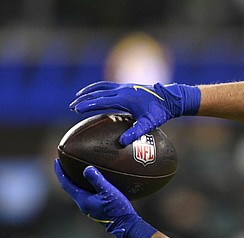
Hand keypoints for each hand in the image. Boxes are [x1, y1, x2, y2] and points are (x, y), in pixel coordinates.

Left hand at [54, 160, 155, 237]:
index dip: (60, 172)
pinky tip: (93, 183)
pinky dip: (85, 186)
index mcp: (82, 200)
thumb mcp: (109, 192)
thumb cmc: (117, 210)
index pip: (66, 184)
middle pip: (70, 187)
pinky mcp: (96, 209)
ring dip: (76, 181)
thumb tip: (87, 168)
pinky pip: (87, 195)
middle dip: (67, 175)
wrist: (126, 226)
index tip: (57, 161)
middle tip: (66, 163)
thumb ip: (97, 180)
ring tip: (78, 171)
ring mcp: (89, 208)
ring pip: (78, 192)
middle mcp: (83, 205)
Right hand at [70, 81, 200, 145]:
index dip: (88, 105)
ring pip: (101, 87)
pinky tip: (93, 93)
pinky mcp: (126, 86)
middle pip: (97, 93)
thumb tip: (121, 143)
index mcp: (125, 98)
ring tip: (77, 97)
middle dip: (83, 99)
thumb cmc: (159, 113)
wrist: (169, 98)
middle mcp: (122, 90)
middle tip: (71, 106)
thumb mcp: (148, 124)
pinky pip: (107, 85)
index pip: (101, 101)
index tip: (76, 109)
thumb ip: (135, 133)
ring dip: (88, 92)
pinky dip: (97, 88)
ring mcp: (124, 86)